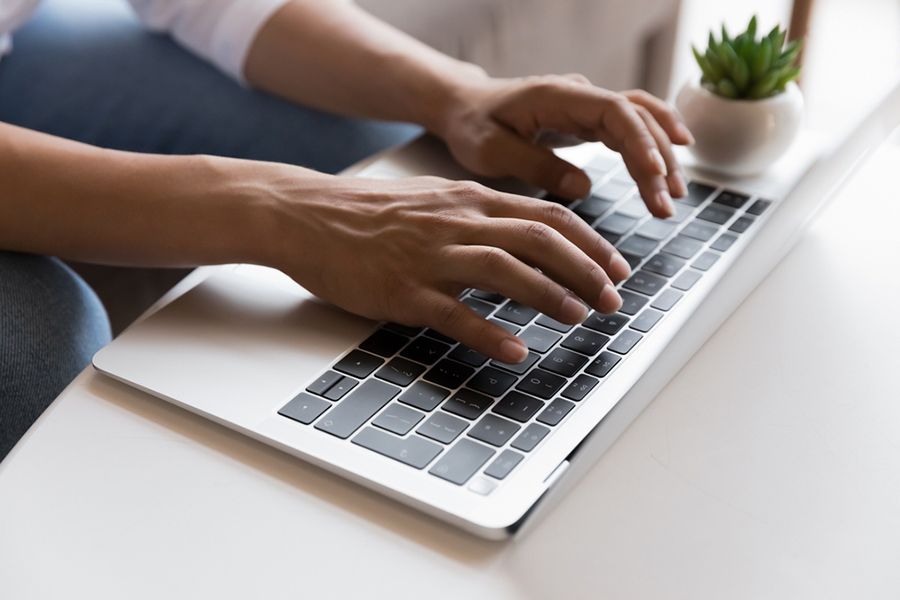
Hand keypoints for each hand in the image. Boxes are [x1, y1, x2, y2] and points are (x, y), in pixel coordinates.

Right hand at [266, 174, 632, 362]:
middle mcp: (457, 222)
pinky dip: (490, 334)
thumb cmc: (372, 212)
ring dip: (550, 295)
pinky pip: (455, 314)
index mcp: (470, 200)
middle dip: (586, 270)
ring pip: (506, 270)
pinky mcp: (403, 291)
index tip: (617, 267)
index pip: (548, 215)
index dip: (591, 243)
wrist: (308, 216)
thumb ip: (481, 213)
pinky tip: (515, 351)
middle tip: (611, 300)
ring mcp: (430, 257)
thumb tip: (530, 234)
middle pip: (540, 240)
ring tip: (579, 317)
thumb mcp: (435, 198)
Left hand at [431, 75, 694, 217]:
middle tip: (666, 206)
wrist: (465, 106)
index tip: (655, 175)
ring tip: (674, 197)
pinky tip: (673, 164)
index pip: (613, 111)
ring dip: (662, 156)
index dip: (640, 142)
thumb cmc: (473, 126)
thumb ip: (535, 166)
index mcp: (555, 96)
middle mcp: (579, 94)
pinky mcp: (589, 118)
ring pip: (640, 121)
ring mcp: (587, 104)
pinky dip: (654, 142)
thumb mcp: (491, 151)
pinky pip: (631, 126)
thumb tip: (583, 187)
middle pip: (635, 118)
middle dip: (656, 161)